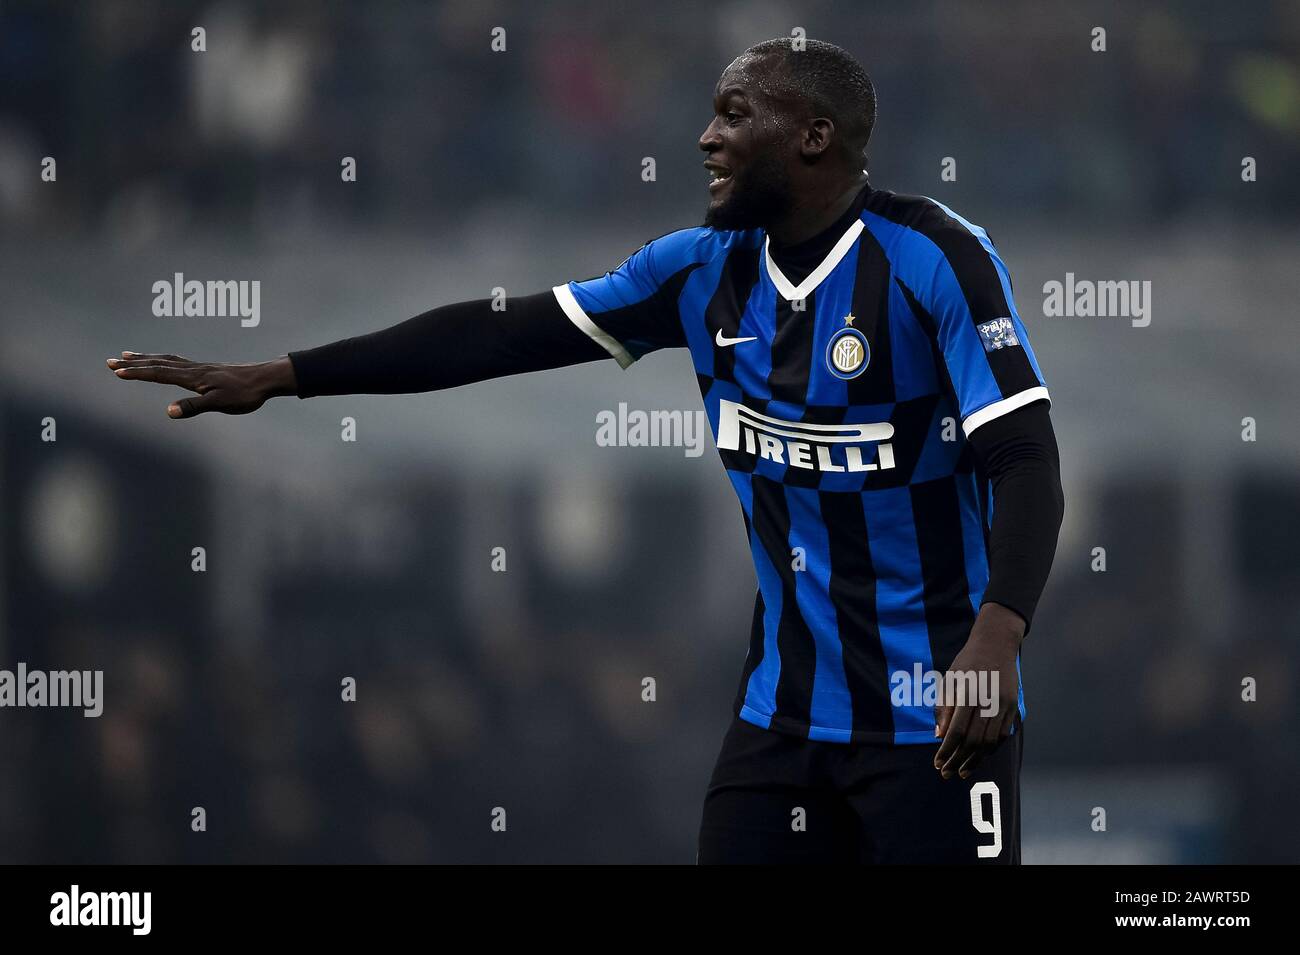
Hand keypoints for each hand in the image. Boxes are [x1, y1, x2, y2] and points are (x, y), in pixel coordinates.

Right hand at [107, 352, 296, 417]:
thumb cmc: (245, 394)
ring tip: (128, 355)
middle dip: (133, 363)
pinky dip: (163, 359)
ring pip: (166, 360)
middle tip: (110, 361)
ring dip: (145, 358)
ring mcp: (199, 367)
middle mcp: (193, 369)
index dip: (137, 373)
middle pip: (157, 363)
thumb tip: (168, 411)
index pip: (159, 373)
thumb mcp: (220, 404)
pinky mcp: (206, 369)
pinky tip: (163, 362)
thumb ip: (193, 407)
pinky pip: (177, 361)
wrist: (265, 379)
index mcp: (192, 377)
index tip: (116, 371)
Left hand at [933, 602, 1023, 780]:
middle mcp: (987, 701)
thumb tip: (939, 736)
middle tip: (947, 774)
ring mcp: (1003, 705)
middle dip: (958, 761)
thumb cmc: (966, 663)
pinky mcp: (1012, 707)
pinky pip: (1002, 735)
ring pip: (989, 742)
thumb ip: (943, 709)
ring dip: (975, 760)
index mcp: (967, 694)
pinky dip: (990, 749)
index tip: (937, 763)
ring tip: (962, 770)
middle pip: (973, 741)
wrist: (996, 644)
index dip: (946, 751)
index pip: (955, 732)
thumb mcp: (949, 680)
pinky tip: (979, 756)